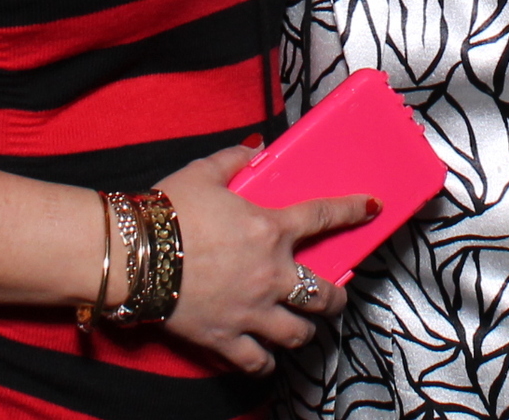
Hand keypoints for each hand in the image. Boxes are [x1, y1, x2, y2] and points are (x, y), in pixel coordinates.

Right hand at [152, 147, 373, 372]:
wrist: (135, 254)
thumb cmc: (168, 210)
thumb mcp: (203, 172)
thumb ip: (234, 158)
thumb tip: (255, 146)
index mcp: (269, 229)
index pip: (324, 217)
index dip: (352, 210)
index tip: (373, 208)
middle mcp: (270, 273)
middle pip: (321, 294)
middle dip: (335, 299)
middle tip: (335, 298)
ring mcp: (251, 310)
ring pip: (297, 333)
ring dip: (304, 331)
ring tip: (302, 330)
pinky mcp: (226, 337)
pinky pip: (257, 361)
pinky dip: (264, 362)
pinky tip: (265, 359)